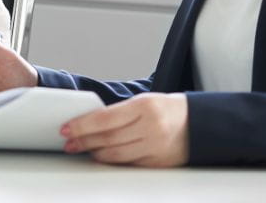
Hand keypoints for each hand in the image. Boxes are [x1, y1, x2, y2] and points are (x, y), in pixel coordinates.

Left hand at [61, 93, 189, 166]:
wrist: (199, 123)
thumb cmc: (167, 109)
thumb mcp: (144, 101)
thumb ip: (120, 112)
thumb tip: (90, 123)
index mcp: (145, 106)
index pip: (105, 118)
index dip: (82, 124)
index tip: (66, 127)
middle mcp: (150, 127)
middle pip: (108, 137)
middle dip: (84, 140)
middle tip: (68, 141)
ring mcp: (155, 146)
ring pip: (116, 154)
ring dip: (95, 152)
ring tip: (82, 148)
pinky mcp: (157, 162)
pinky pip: (128, 163)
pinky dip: (112, 160)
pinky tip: (101, 156)